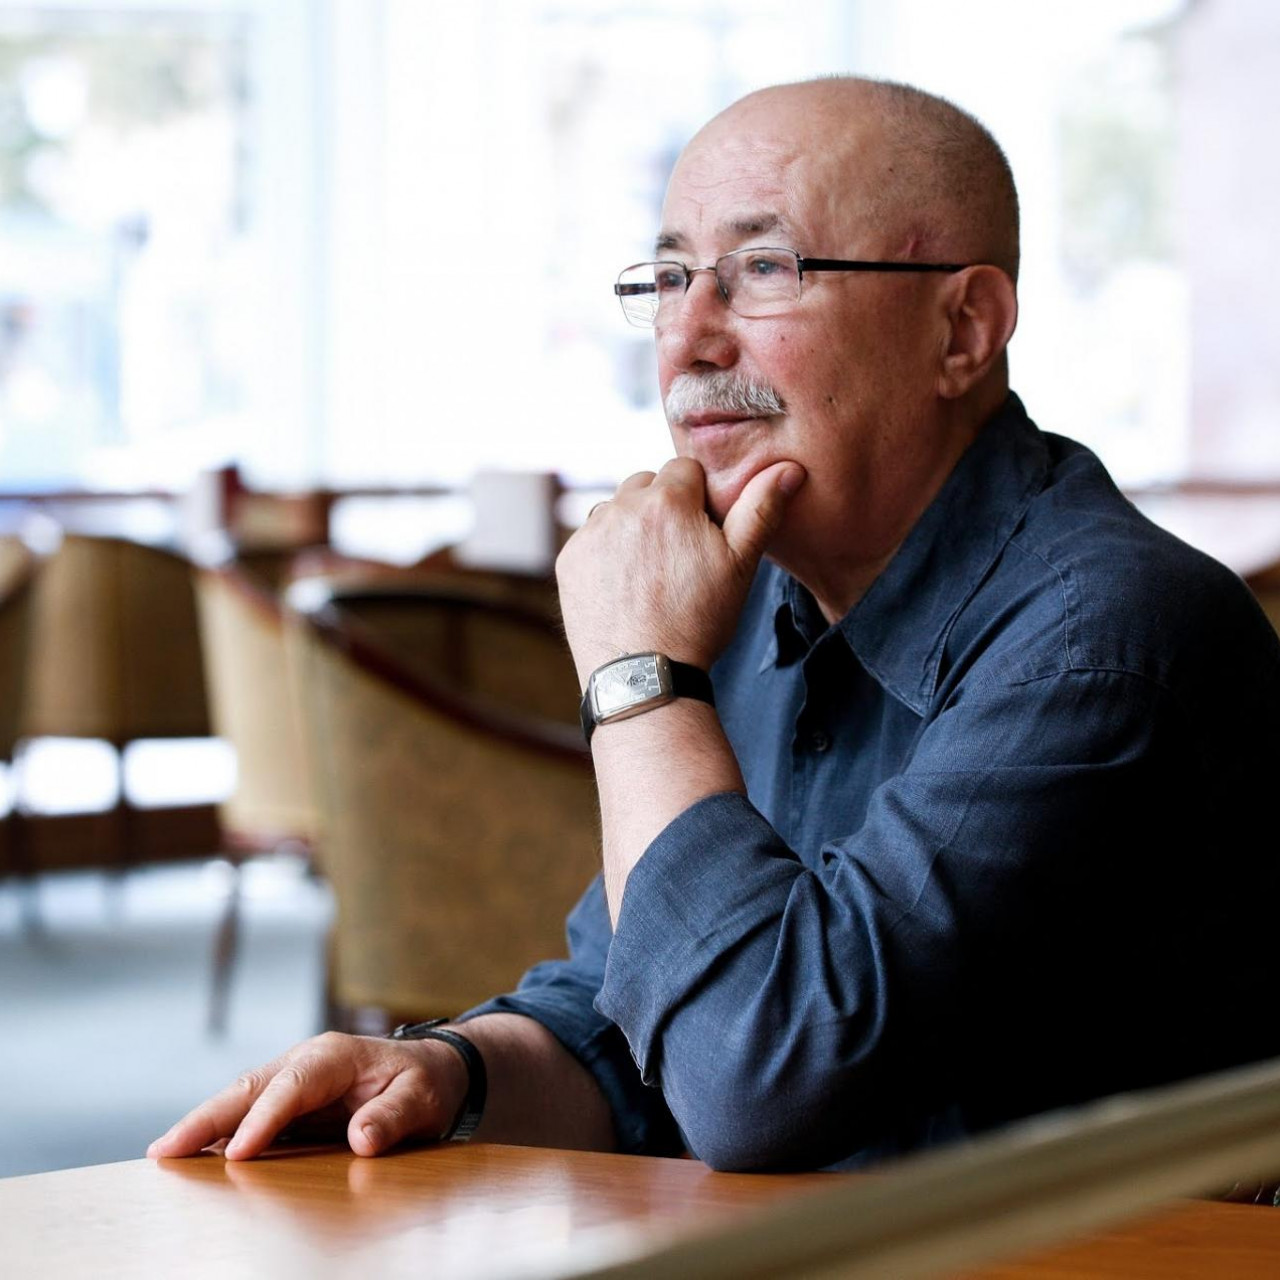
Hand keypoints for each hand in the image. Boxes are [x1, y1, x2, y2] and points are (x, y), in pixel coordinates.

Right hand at [146, 1031, 466, 1160]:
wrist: (431, 1070)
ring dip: (203, 1124)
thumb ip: (394, 1116)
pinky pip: (248, 1112)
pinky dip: (219, 1130)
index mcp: (334, 1055)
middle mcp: (305, 1061)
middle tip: (166, 1149)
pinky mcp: (288, 1099)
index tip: (237, 1152)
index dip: (264, 1119)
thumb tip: (362, 1139)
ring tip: (165, 1154)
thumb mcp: (421, 1098)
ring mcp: (292, 1078)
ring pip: (241, 1097)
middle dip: (207, 1117)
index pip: (292, 1087)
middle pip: (249, 1086)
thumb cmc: (425, 1082)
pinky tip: (194, 1156)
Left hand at [557, 457, 804, 685]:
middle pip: (647, 484)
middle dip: (663, 507)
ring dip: (632, 525)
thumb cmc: (698, 620)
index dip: (699, 499)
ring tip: (651, 571)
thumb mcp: (740, 565)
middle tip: (678, 554)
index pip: (685, 470)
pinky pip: (591, 537)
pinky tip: (625, 585)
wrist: (643, 674)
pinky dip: (607, 551)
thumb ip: (760, 508)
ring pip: (617, 508)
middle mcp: (622, 507)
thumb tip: (789, 468)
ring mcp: (590, 533)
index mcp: (667, 500)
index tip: (703, 534)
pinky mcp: (569, 559)